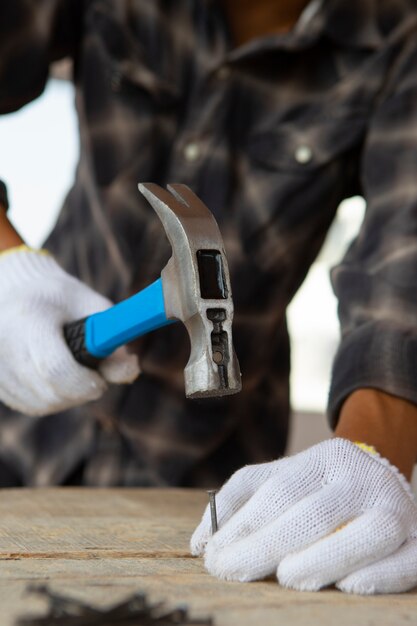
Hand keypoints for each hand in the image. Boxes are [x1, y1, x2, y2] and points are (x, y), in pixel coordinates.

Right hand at [0, 247, 139, 415]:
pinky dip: (52, 398)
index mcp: (29, 319)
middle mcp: (5, 344)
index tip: (101, 382)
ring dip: (68, 397)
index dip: (84, 382)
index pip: (55, 368)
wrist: (15, 291)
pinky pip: (31, 405)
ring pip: (42, 404)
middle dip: (80, 391)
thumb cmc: (61, 299)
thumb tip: (131, 371)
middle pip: (49, 392)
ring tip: (76, 371)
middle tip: (94, 377)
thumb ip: (112, 338)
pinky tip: (58, 378)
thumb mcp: (91, 307)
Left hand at [191, 438, 416, 593]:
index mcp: (324, 459)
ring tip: (286, 578)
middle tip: (231, 571)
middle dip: (268, 546)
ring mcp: (395, 508)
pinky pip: (407, 560)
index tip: (212, 555)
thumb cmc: (315, 487)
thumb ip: (237, 500)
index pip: (279, 492)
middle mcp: (362, 479)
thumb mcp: (277, 478)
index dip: (244, 525)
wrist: (376, 478)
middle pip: (315, 513)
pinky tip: (348, 585)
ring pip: (366, 534)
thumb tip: (199, 542)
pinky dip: (381, 575)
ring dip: (324, 558)